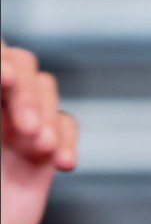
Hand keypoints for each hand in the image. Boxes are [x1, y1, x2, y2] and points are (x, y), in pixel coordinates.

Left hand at [1, 42, 78, 223]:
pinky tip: (61, 164)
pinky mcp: (40, 151)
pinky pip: (68, 125)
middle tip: (25, 128)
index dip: (0, 60)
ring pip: (46, 89)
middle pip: (21, 65)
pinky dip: (70, 141)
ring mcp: (14, 126)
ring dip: (48, 115)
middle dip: (28, 94)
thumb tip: (5, 85)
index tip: (3, 80)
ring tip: (38, 149)